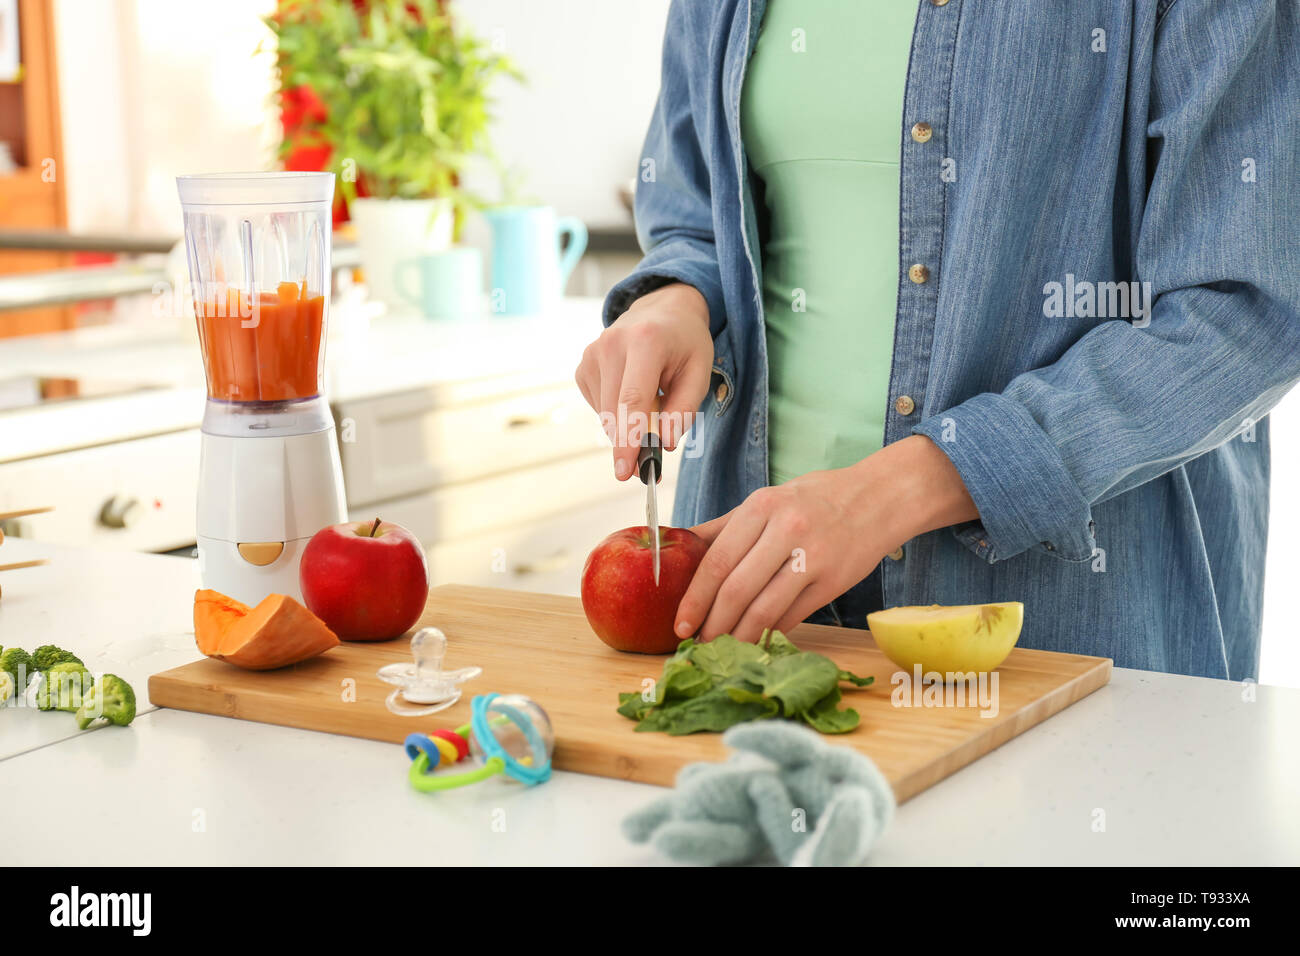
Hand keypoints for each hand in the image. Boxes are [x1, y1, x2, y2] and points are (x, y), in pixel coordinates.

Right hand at [575, 282, 713, 479]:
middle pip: (614, 411)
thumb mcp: (699, 372)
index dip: (628, 439)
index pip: (632, 399)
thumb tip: (664, 443)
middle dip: (628, 444)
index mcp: (646, 341)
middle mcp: (612, 344)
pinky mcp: (583, 365)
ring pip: (604, 413)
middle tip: (645, 465)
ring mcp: (592, 353)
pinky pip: (597, 405)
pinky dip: (616, 411)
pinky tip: (632, 392)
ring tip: (652, 403)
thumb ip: (684, 409)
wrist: (662, 310)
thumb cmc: (685, 343)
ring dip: (625, 425)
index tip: (625, 471)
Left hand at [675, 436, 978, 641]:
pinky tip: (757, 639)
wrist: (879, 498)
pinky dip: (771, 632)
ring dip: (740, 636)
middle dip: (712, 624)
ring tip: (725, 648)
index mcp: (762, 507)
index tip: (680, 623)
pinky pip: (793, 616)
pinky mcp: (833, 582)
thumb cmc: (815, 499)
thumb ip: (724, 526)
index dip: (694, 598)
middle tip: (698, 644)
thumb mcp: (768, 500)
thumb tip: (677, 546)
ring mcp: (813, 557)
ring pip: (765, 610)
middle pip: (737, 590)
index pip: (717, 561)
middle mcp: (786, 530)